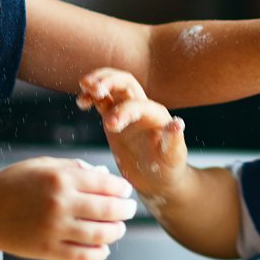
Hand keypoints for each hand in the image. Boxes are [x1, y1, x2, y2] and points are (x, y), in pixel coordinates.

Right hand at [0, 157, 135, 259]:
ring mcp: (55, 229)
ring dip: (116, 232)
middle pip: (109, 210)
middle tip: (129, 210)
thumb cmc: (11, 185)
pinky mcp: (49, 250)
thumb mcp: (40, 165)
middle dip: (126, 210)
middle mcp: (60, 203)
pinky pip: (84, 256)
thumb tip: (102, 175)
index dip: (122, 189)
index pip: (106, 185)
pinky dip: (99, 253)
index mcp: (60, 178)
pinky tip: (103, 248)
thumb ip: (72, 168)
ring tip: (118, 229)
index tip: (125, 191)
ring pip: (101, 234)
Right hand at [77, 68, 188, 198]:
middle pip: (125, 82)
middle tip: (93, 88)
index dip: (123, 111)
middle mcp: (142, 107)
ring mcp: (127, 111)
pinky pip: (101, 101)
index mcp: (156, 115)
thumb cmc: (168, 168)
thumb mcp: (173, 157)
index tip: (110, 125)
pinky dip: (91, 96)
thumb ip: (174, 140)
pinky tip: (81, 101)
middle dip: (109, 81)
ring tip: (84, 86)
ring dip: (98, 82)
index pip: (137, 104)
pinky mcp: (114, 118)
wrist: (159, 178)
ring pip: (112, 86)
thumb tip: (178, 123)